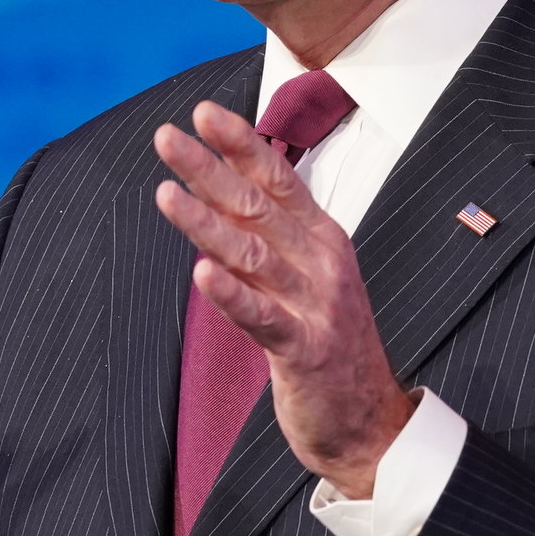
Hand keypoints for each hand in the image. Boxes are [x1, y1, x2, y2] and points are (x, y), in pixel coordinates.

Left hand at [153, 102, 413, 495]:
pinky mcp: (306, 350)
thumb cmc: (328, 346)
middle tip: (167, 137)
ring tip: (164, 192)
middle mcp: (322, 262)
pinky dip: (232, 295)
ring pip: (252, 254)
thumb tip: (214, 195)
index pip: (278, 178)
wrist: (370, 422)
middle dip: (209, 168)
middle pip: (258, 205)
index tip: (203, 113)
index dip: (241, 144)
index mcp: (321, 239)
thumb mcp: (303, 280)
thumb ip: (264, 240)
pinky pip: (263, 317)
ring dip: (205, 222)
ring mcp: (316, 305)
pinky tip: (202, 274)